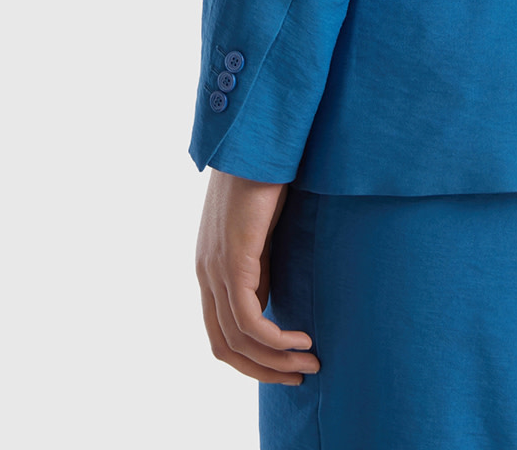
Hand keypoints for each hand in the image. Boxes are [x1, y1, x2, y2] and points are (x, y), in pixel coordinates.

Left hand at [194, 168, 319, 384]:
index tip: (289, 365)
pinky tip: (302, 338)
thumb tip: (269, 305)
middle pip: (224, 347)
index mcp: (211, 268)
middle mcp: (206, 273)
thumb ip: (260, 269)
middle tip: (301, 375)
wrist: (259, 140)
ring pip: (238, 339)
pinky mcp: (233, 259)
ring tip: (310, 361)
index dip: (254, 360)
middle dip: (264, 370)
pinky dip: (276, 340)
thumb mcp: (263, 235)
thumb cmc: (267, 178)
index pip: (221, 334)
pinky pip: (250, 319)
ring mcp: (216, 267)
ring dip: (276, 360)